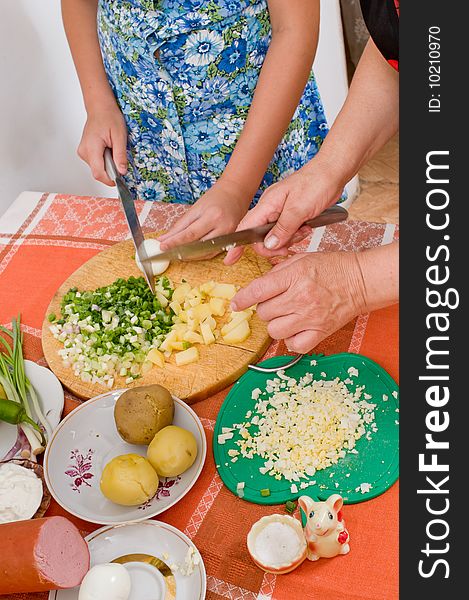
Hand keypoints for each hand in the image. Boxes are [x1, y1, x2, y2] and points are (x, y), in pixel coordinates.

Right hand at [77, 102, 127, 185]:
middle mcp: (84, 151)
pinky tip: (108, 150)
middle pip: (98, 172)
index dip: (110, 179)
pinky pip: (96, 163)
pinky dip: (104, 160)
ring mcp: (83, 152)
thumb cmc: (109, 117)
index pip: (98, 173)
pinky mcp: (84, 152)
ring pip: (97, 168)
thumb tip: (122, 171)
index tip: (120, 179)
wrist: (100, 107)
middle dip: (111, 170)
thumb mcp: (119, 136)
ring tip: (112, 149)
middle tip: (118, 157)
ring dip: (108, 164)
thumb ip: (120, 155)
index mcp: (91, 148)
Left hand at [158, 179, 250, 251]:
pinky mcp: (231, 240)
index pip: (190, 234)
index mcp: (212, 216)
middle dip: (181, 251)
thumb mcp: (196, 208)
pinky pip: (213, 252)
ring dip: (191, 256)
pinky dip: (201, 254)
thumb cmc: (216, 197)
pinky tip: (191, 253)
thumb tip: (164, 238)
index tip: (162, 246)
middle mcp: (222, 228)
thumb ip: (181, 225)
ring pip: (206, 253)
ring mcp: (228, 235)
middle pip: (198, 246)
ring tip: (177, 254)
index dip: (175, 242)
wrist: (236, 192)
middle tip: (168, 253)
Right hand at [224, 158, 343, 264]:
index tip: (231, 260)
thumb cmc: (316, 183)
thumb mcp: (299, 209)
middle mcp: (270, 207)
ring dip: (289, 238)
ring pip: (275, 235)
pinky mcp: (291, 213)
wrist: (332, 171)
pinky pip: (287, 230)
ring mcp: (280, 210)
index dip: (237, 245)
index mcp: (267, 204)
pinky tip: (306, 227)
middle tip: (288, 247)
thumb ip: (282, 229)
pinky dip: (295, 233)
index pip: (245, 228)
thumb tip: (268, 245)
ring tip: (304, 230)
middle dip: (274, 245)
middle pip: (260, 236)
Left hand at [230, 251, 366, 352]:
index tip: (236, 304)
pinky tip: (295, 329)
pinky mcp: (319, 332)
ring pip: (274, 330)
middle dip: (265, 307)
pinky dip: (290, 340)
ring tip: (286, 315)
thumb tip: (258, 287)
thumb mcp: (302, 259)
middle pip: (264, 312)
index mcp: (295, 277)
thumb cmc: (333, 268)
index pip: (258, 291)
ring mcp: (310, 318)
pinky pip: (293, 345)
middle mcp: (301, 298)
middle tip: (277, 301)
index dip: (242, 299)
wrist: (360, 281)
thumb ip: (278, 272)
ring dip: (275, 324)